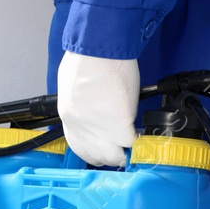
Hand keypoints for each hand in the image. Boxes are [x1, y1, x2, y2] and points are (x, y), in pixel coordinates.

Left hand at [57, 52, 138, 167]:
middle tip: (123, 146)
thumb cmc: (86, 59)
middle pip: (98, 157)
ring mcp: (100, 130)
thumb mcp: (73, 87)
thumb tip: (93, 110)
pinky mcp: (118, 124)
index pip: (81, 149)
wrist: (98, 50)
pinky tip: (139, 133)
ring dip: (125, 151)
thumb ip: (82, 105)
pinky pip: (131, 142)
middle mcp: (82, 129)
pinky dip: (137, 140)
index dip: (96, 152)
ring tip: (133, 142)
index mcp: (70, 118)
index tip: (105, 148)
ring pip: (115, 156)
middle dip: (112, 154)